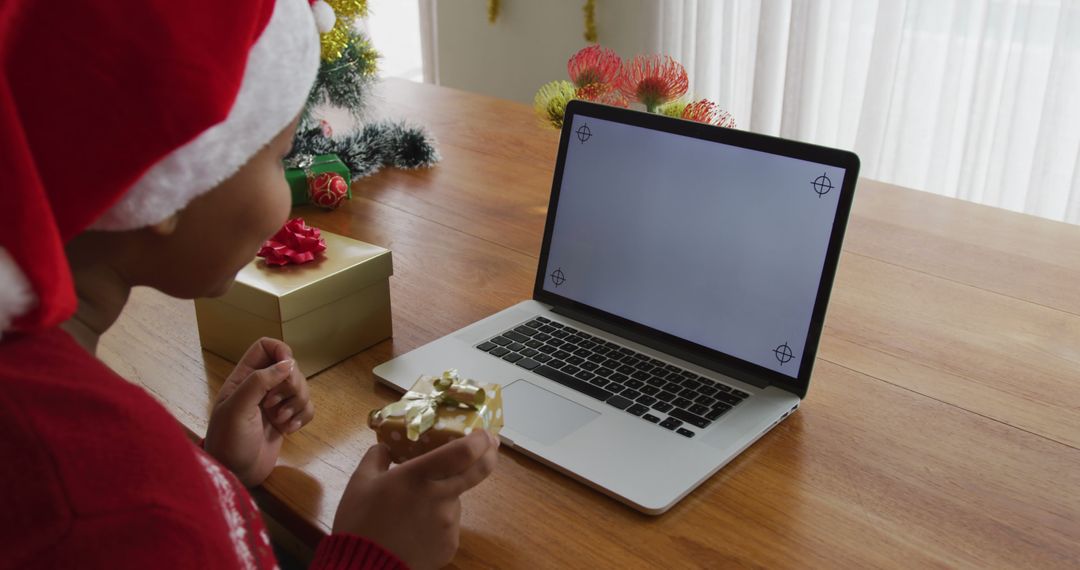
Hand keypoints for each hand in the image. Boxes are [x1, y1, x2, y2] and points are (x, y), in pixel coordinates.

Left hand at [204, 338, 314, 486]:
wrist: (234, 475)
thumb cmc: (229, 442)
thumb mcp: (237, 409)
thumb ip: (259, 382)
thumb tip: (288, 363)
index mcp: (244, 378)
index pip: (266, 347)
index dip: (281, 352)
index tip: (287, 369)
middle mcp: (261, 387)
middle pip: (290, 368)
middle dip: (292, 386)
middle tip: (276, 406)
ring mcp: (275, 404)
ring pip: (302, 388)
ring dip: (297, 404)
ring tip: (280, 422)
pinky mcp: (286, 420)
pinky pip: (306, 408)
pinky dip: (302, 417)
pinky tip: (288, 431)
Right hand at [333, 429, 499, 569]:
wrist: (362, 567)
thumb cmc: (359, 522)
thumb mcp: (360, 482)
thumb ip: (377, 457)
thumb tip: (386, 447)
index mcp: (419, 476)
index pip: (463, 453)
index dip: (480, 440)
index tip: (485, 432)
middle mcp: (440, 497)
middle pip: (478, 471)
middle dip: (489, 454)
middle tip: (490, 446)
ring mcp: (449, 523)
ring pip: (455, 499)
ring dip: (445, 496)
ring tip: (414, 509)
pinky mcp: (450, 545)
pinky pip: (448, 525)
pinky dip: (437, 521)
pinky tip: (415, 529)